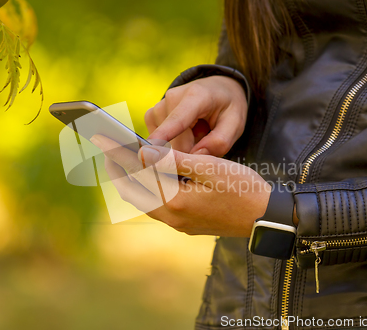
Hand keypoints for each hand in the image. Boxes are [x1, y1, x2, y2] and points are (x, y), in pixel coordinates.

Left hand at [91, 134, 270, 236]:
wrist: (265, 217)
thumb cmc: (241, 188)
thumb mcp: (208, 167)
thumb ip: (173, 160)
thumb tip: (141, 153)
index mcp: (174, 201)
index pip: (136, 176)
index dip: (117, 156)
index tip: (101, 140)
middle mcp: (171, 217)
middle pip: (133, 193)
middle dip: (118, 172)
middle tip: (109, 151)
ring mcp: (178, 224)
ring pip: (144, 202)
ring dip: (132, 182)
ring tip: (126, 162)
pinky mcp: (187, 225)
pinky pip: (158, 207)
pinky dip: (148, 191)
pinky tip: (153, 178)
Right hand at [145, 75, 246, 156]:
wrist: (218, 88)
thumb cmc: (227, 107)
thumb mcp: (236, 123)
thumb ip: (220, 141)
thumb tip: (193, 157)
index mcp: (196, 96)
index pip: (178, 120)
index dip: (163, 137)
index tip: (148, 152)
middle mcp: (172, 97)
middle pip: (174, 141)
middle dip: (190, 151)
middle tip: (207, 139)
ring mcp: (159, 105)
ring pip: (165, 144)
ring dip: (182, 146)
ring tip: (198, 132)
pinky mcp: (151, 115)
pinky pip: (159, 141)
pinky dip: (173, 143)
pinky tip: (186, 133)